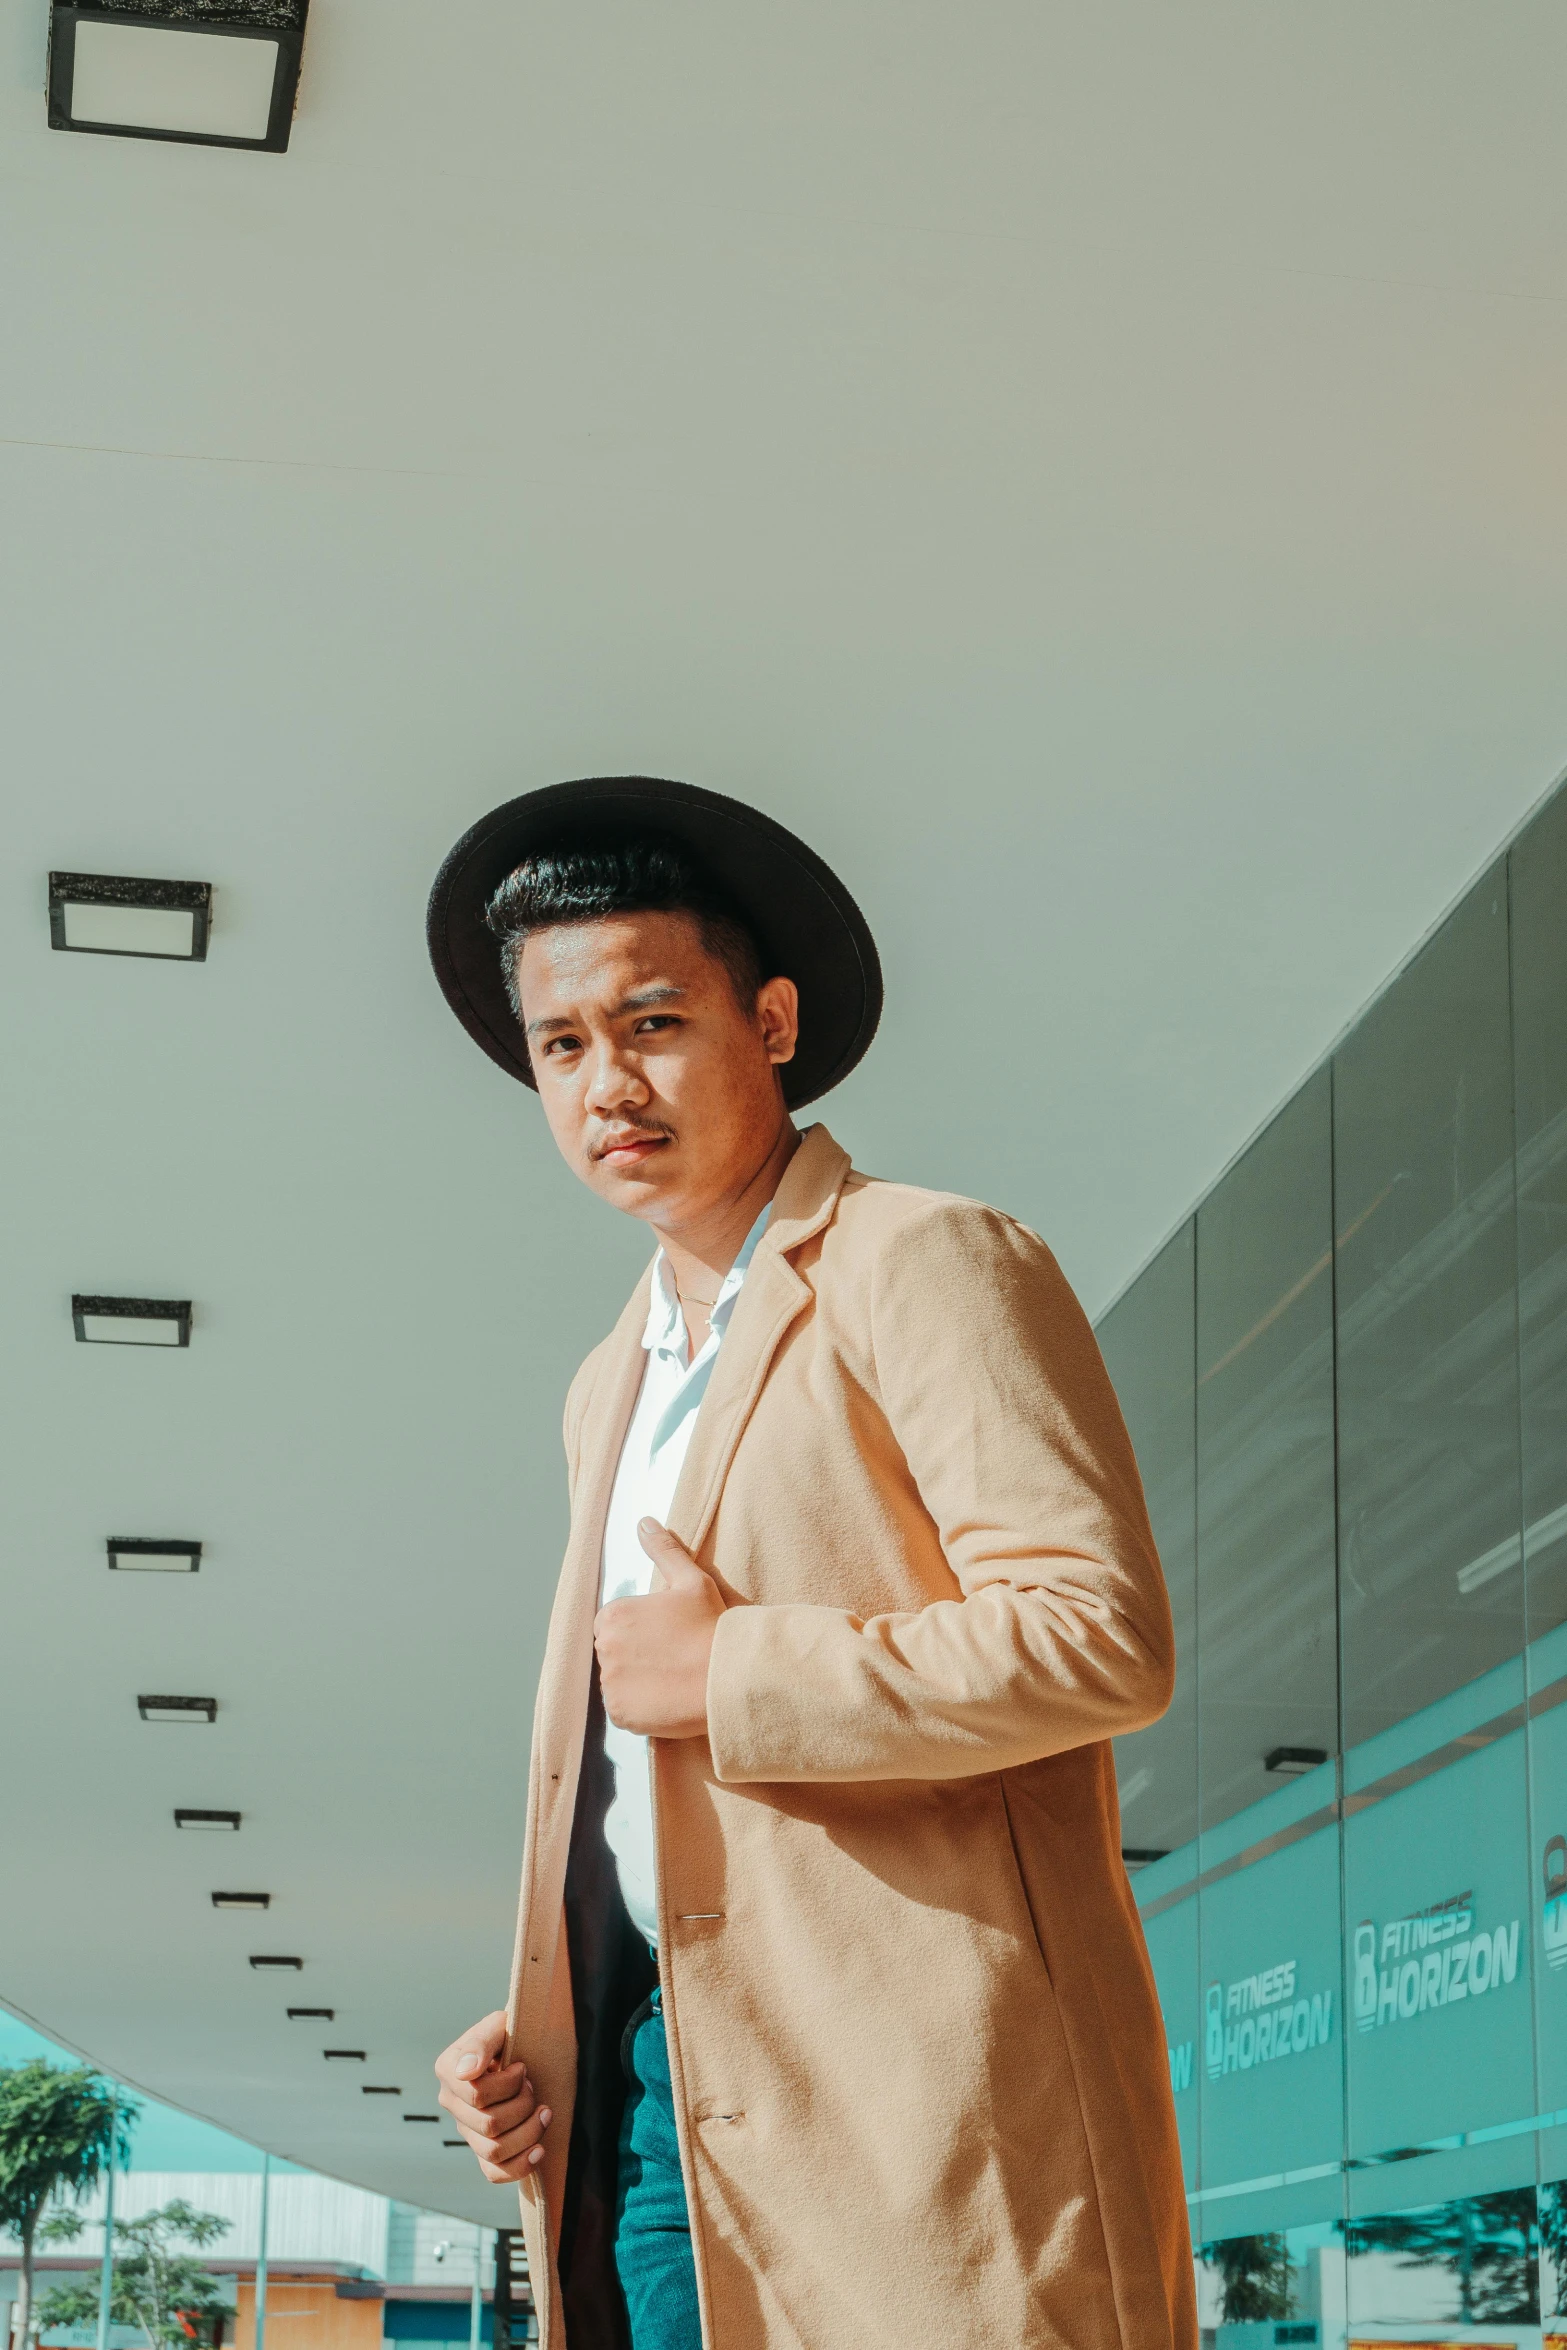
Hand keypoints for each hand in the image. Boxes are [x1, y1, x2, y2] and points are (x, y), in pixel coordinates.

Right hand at [434, 2011, 551, 2183]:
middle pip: (490, 2124)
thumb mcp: (497, 2026)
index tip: (522, 2068)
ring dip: (529, 2132)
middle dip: (522, 2105)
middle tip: (532, 2087)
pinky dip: (519, 2166)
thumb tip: (466, 2072)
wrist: (520, 2048)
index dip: (508, 2084)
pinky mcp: (482, 2149)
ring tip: (543, 2112)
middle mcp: (451, 2103)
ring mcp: (466, 2129)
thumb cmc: (508, 2034)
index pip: (477, 2094)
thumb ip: (481, 2043)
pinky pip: (494, 2173)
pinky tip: (539, 2150)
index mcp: (448, 2070)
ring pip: (495, 2151)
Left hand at [594, 1519, 725, 1737]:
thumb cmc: (712, 1627)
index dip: (641, 1630)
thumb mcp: (691, 1580)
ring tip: (672, 1679)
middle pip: (614, 1652)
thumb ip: (664, 1549)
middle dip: (636, 1655)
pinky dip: (640, 1707)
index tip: (667, 1636)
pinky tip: (667, 1697)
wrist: (730, 1678)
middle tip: (672, 1658)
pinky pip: (624, 1710)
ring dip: (637, 1681)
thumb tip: (644, 1523)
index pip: (615, 1624)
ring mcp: (610, 1684)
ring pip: (618, 1681)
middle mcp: (604, 1649)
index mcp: (614, 1614)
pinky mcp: (620, 1714)